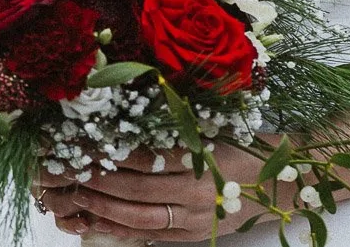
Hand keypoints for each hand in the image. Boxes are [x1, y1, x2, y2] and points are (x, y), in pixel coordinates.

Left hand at [33, 147, 276, 241]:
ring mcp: (196, 215)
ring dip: (103, 205)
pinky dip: (120, 227)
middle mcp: (199, 187)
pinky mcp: (194, 234)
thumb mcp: (212, 126)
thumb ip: (174, 126)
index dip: (110, 148)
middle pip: (136, 185)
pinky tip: (99, 219)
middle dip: (97, 177)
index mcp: (203, 153)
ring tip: (79, 193)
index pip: (145, 153)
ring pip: (138, 214)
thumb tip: (124, 116)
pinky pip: (149, 233)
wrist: (281, 181)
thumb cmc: (244, 143)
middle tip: (68, 167)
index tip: (82, 139)